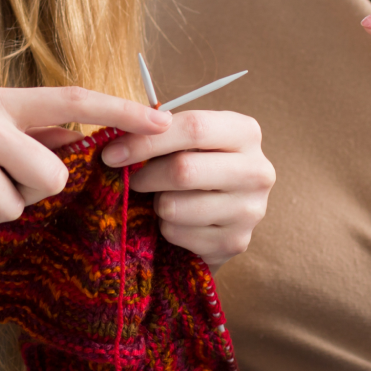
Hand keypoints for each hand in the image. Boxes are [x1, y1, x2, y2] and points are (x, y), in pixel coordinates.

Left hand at [101, 110, 272, 264]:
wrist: (222, 213)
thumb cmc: (197, 165)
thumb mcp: (186, 141)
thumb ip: (159, 133)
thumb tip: (117, 141)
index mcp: (245, 133)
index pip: (193, 128)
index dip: (146, 140)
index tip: (112, 153)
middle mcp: (258, 170)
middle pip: (183, 170)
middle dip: (146, 176)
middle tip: (133, 180)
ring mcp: (250, 211)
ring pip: (175, 207)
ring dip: (156, 204)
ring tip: (163, 199)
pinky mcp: (235, 242)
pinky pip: (178, 234)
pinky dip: (166, 228)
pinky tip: (178, 221)